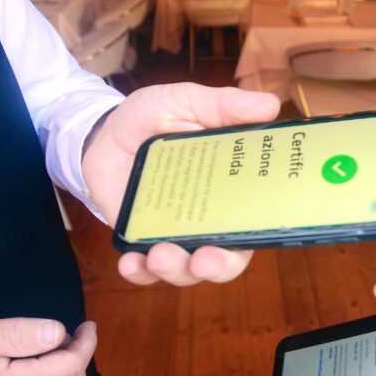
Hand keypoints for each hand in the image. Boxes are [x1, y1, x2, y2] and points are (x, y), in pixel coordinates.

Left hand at [82, 83, 279, 285]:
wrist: (104, 131)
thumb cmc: (154, 119)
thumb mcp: (188, 102)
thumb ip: (225, 105)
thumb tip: (271, 105)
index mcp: (230, 192)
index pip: (255, 222)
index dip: (261, 235)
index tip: (254, 234)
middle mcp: (207, 221)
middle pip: (224, 260)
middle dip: (216, 267)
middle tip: (203, 260)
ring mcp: (172, 234)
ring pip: (185, 271)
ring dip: (175, 271)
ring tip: (158, 256)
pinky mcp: (140, 240)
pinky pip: (143, 270)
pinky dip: (139, 273)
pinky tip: (131, 263)